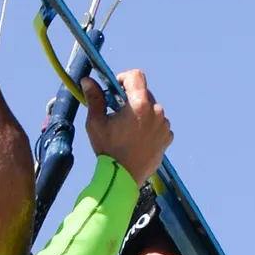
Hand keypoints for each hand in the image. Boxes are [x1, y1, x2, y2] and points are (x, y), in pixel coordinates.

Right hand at [82, 70, 172, 186]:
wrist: (123, 178)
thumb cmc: (108, 150)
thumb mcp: (96, 123)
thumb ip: (95, 98)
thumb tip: (87, 80)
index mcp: (139, 105)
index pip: (136, 76)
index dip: (124, 78)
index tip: (116, 89)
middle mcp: (156, 112)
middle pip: (144, 93)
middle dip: (131, 98)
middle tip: (119, 113)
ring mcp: (164, 125)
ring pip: (152, 109)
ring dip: (142, 113)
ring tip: (129, 129)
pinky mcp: (167, 137)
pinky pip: (159, 124)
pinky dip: (150, 126)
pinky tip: (138, 138)